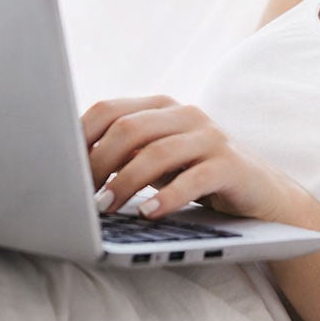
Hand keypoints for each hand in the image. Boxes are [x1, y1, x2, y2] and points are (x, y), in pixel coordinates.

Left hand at [81, 94, 304, 223]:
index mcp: (161, 106)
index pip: (109, 109)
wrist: (261, 193)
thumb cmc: (195, 176)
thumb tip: (67, 168)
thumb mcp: (157, 160)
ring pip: (157, 152)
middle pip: (129, 128)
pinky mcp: (230, 164)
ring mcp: (210, 136)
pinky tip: (148, 214)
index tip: (59, 172)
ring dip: (125, 182)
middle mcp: (185, 114)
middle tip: (81, 198)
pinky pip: (193, 178)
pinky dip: (167, 197)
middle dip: (98, 163)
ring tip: (105, 208)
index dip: (79, 138)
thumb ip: (125, 153)